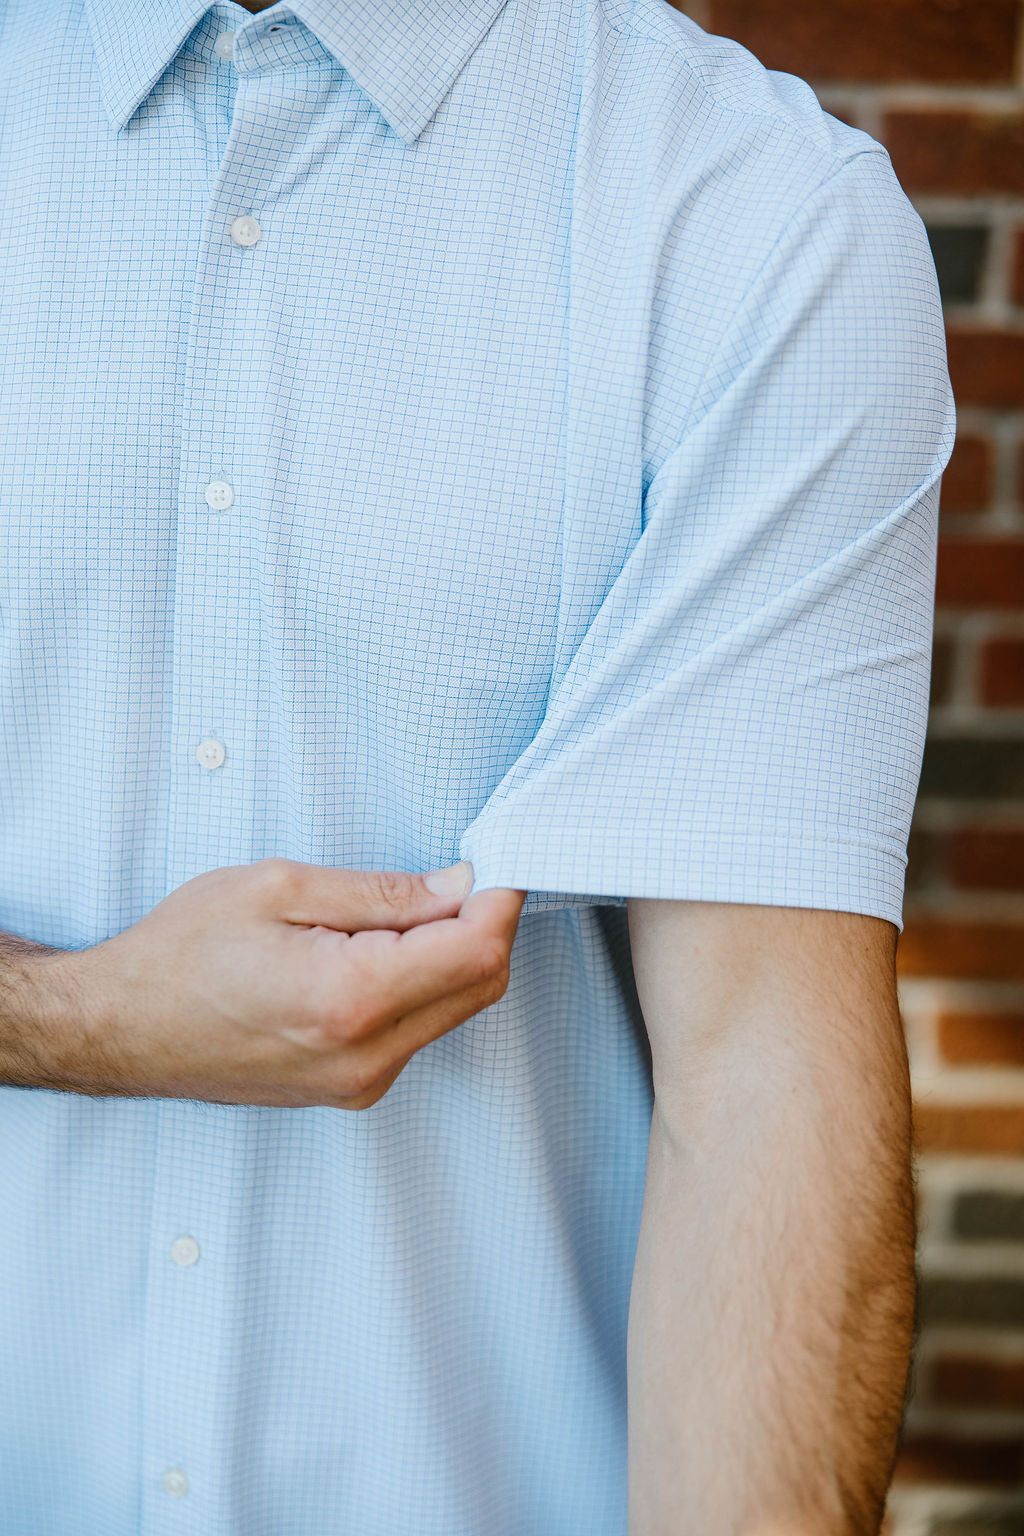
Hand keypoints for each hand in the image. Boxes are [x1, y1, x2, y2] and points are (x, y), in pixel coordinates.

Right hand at [10, 859, 525, 1108]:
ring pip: (454, 1010)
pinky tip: (378, 955)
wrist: (117, 1029)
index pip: (477, 952)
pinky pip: (417, 1032)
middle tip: (456, 877)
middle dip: (483, 925)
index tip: (495, 862)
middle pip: (481, 986)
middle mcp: (367, 1056)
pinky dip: (421, 986)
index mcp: (352, 999)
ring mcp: (360, 1083)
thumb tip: (459, 889)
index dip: (499, 900)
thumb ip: (383, 893)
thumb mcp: (280, 889)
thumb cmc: (181, 953)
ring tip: (397, 914)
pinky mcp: (350, 1090)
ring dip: (451, 956)